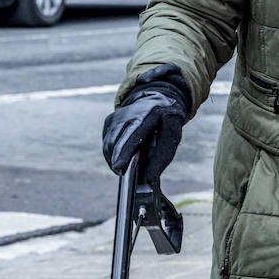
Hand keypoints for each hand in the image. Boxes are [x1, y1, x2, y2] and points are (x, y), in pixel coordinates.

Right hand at [102, 66, 189, 183]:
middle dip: (116, 160)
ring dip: (113, 159)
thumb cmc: (167, 121)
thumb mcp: (172, 137)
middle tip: (122, 173)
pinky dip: (111, 153)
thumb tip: (149, 181)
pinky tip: (120, 158)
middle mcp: (130, 113)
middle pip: (116, 140)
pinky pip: (106, 141)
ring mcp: (117, 115)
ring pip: (109, 143)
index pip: (133, 136)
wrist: (159, 98)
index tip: (119, 168)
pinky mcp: (110, 120)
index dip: (125, 153)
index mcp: (149, 115)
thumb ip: (161, 158)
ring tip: (122, 168)